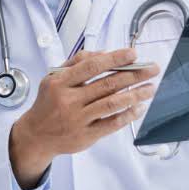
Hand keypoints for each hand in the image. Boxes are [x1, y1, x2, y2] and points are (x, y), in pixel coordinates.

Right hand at [8, 48, 159, 188]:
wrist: (36, 135)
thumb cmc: (49, 103)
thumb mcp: (54, 77)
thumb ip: (77, 62)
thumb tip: (104, 53)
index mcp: (61, 83)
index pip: (92, 66)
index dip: (115, 59)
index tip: (133, 54)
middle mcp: (69, 101)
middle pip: (107, 84)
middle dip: (134, 75)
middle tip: (151, 69)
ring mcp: (78, 120)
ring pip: (112, 104)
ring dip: (135, 94)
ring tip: (150, 88)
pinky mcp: (86, 136)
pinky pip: (112, 124)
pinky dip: (128, 115)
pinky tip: (139, 107)